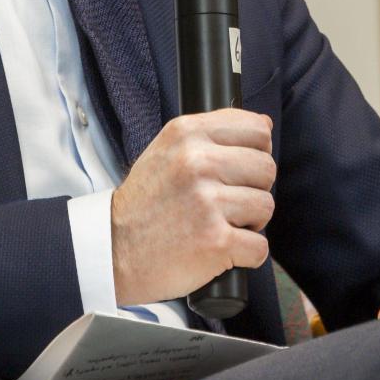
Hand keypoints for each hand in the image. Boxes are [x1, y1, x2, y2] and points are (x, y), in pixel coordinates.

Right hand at [111, 110, 275, 305]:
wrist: (113, 249)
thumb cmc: (146, 202)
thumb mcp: (168, 149)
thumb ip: (213, 134)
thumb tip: (265, 125)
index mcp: (187, 133)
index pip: (257, 128)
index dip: (257, 152)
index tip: (240, 169)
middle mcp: (198, 162)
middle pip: (267, 168)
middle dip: (253, 189)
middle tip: (226, 203)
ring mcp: (207, 202)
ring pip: (266, 206)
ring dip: (250, 223)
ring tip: (219, 224)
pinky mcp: (216, 240)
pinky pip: (259, 247)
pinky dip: (245, 255)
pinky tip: (221, 249)